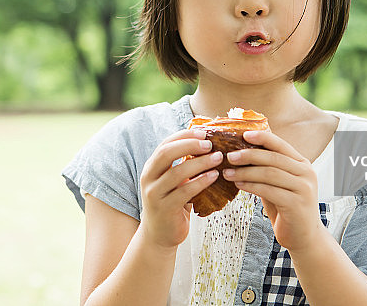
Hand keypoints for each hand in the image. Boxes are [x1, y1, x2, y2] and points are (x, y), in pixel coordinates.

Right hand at [139, 129, 223, 249]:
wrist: (159, 235)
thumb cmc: (171, 203)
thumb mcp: (173, 182)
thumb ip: (182, 165)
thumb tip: (206, 144)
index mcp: (151, 168)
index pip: (165, 144)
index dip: (183, 136)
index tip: (202, 132)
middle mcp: (149, 178)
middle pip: (166, 154)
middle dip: (189, 145)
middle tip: (209, 143)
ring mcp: (155, 194)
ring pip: (177, 173)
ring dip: (200, 163)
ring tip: (217, 158)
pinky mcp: (165, 208)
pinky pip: (184, 191)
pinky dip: (200, 182)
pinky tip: (214, 176)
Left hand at [223, 130, 324, 252]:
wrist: (304, 237)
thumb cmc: (287, 208)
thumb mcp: (279, 184)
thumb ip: (269, 169)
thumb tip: (243, 151)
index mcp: (302, 164)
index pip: (281, 145)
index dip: (262, 137)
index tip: (243, 134)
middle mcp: (306, 173)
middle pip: (273, 158)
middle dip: (249, 155)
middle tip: (229, 156)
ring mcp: (303, 188)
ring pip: (270, 173)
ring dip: (245, 172)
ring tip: (228, 172)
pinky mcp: (296, 204)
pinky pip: (269, 190)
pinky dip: (251, 186)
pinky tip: (238, 185)